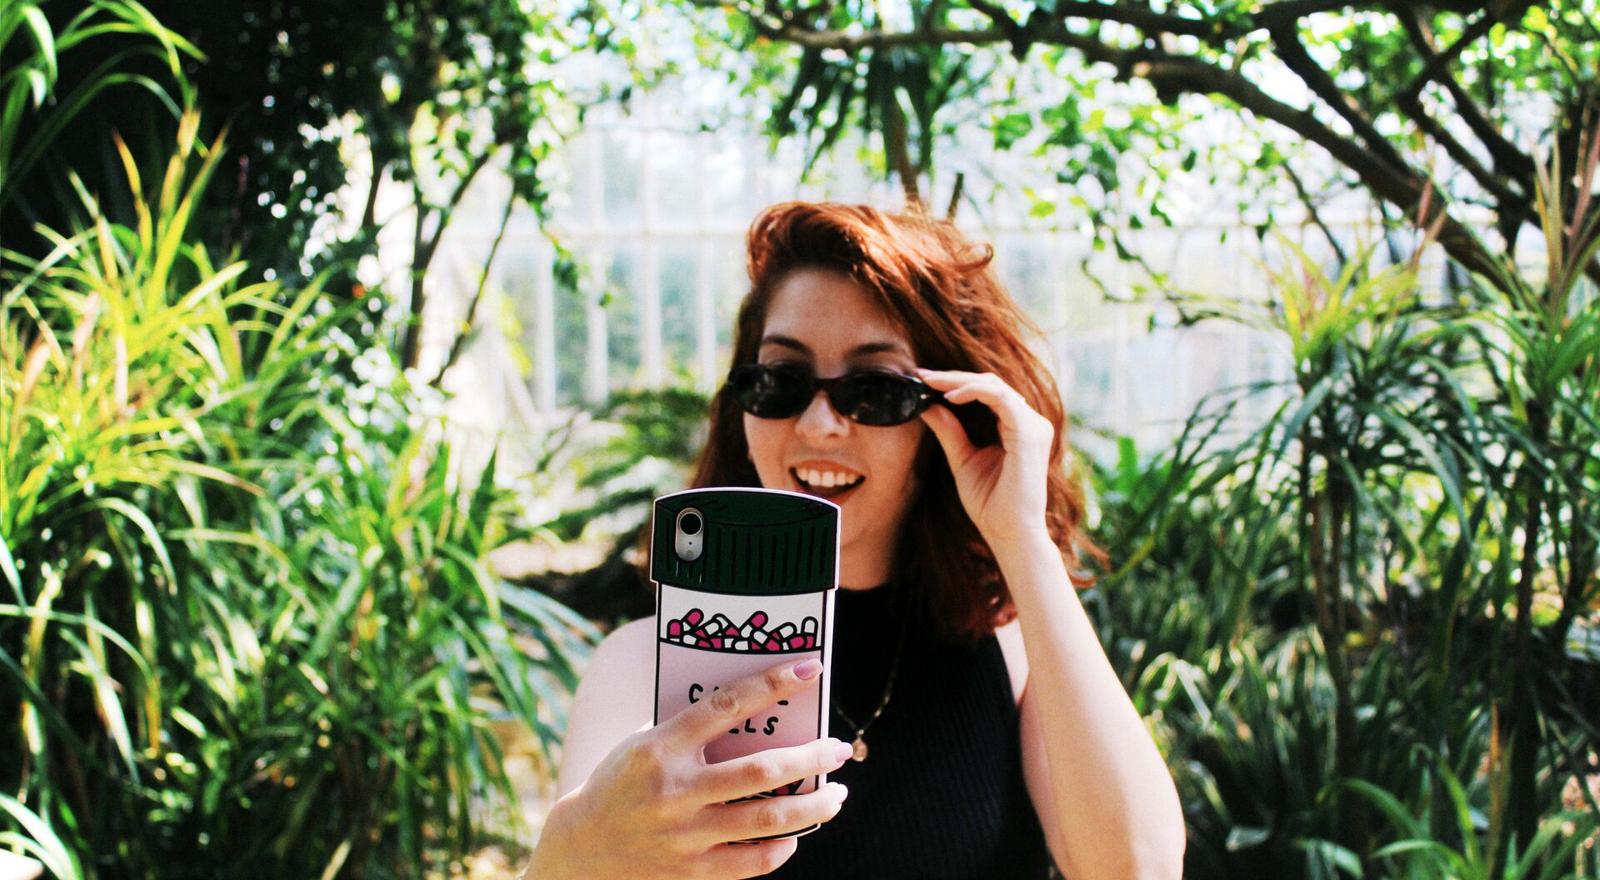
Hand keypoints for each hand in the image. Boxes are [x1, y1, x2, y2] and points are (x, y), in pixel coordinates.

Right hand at [527, 658, 852, 879]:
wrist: (580, 850)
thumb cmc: (621, 784)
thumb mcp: (642, 745)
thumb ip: (689, 732)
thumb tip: (757, 715)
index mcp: (661, 747)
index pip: (726, 705)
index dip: (771, 684)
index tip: (809, 668)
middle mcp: (675, 791)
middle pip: (762, 771)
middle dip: (812, 758)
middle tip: (840, 748)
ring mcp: (684, 835)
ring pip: (768, 821)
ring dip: (814, 807)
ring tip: (837, 795)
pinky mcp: (690, 872)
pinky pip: (752, 863)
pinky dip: (781, 848)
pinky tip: (795, 836)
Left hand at [916, 369, 1053, 548]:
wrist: (1009, 534)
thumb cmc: (991, 504)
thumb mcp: (962, 459)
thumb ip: (950, 431)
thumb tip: (928, 406)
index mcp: (1018, 428)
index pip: (988, 392)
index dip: (956, 382)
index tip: (924, 380)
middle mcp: (1031, 423)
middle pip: (991, 383)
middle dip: (954, 376)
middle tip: (923, 375)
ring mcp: (1034, 426)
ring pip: (995, 385)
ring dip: (960, 380)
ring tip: (932, 382)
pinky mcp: (1030, 433)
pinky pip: (1001, 399)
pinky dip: (975, 392)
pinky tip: (951, 396)